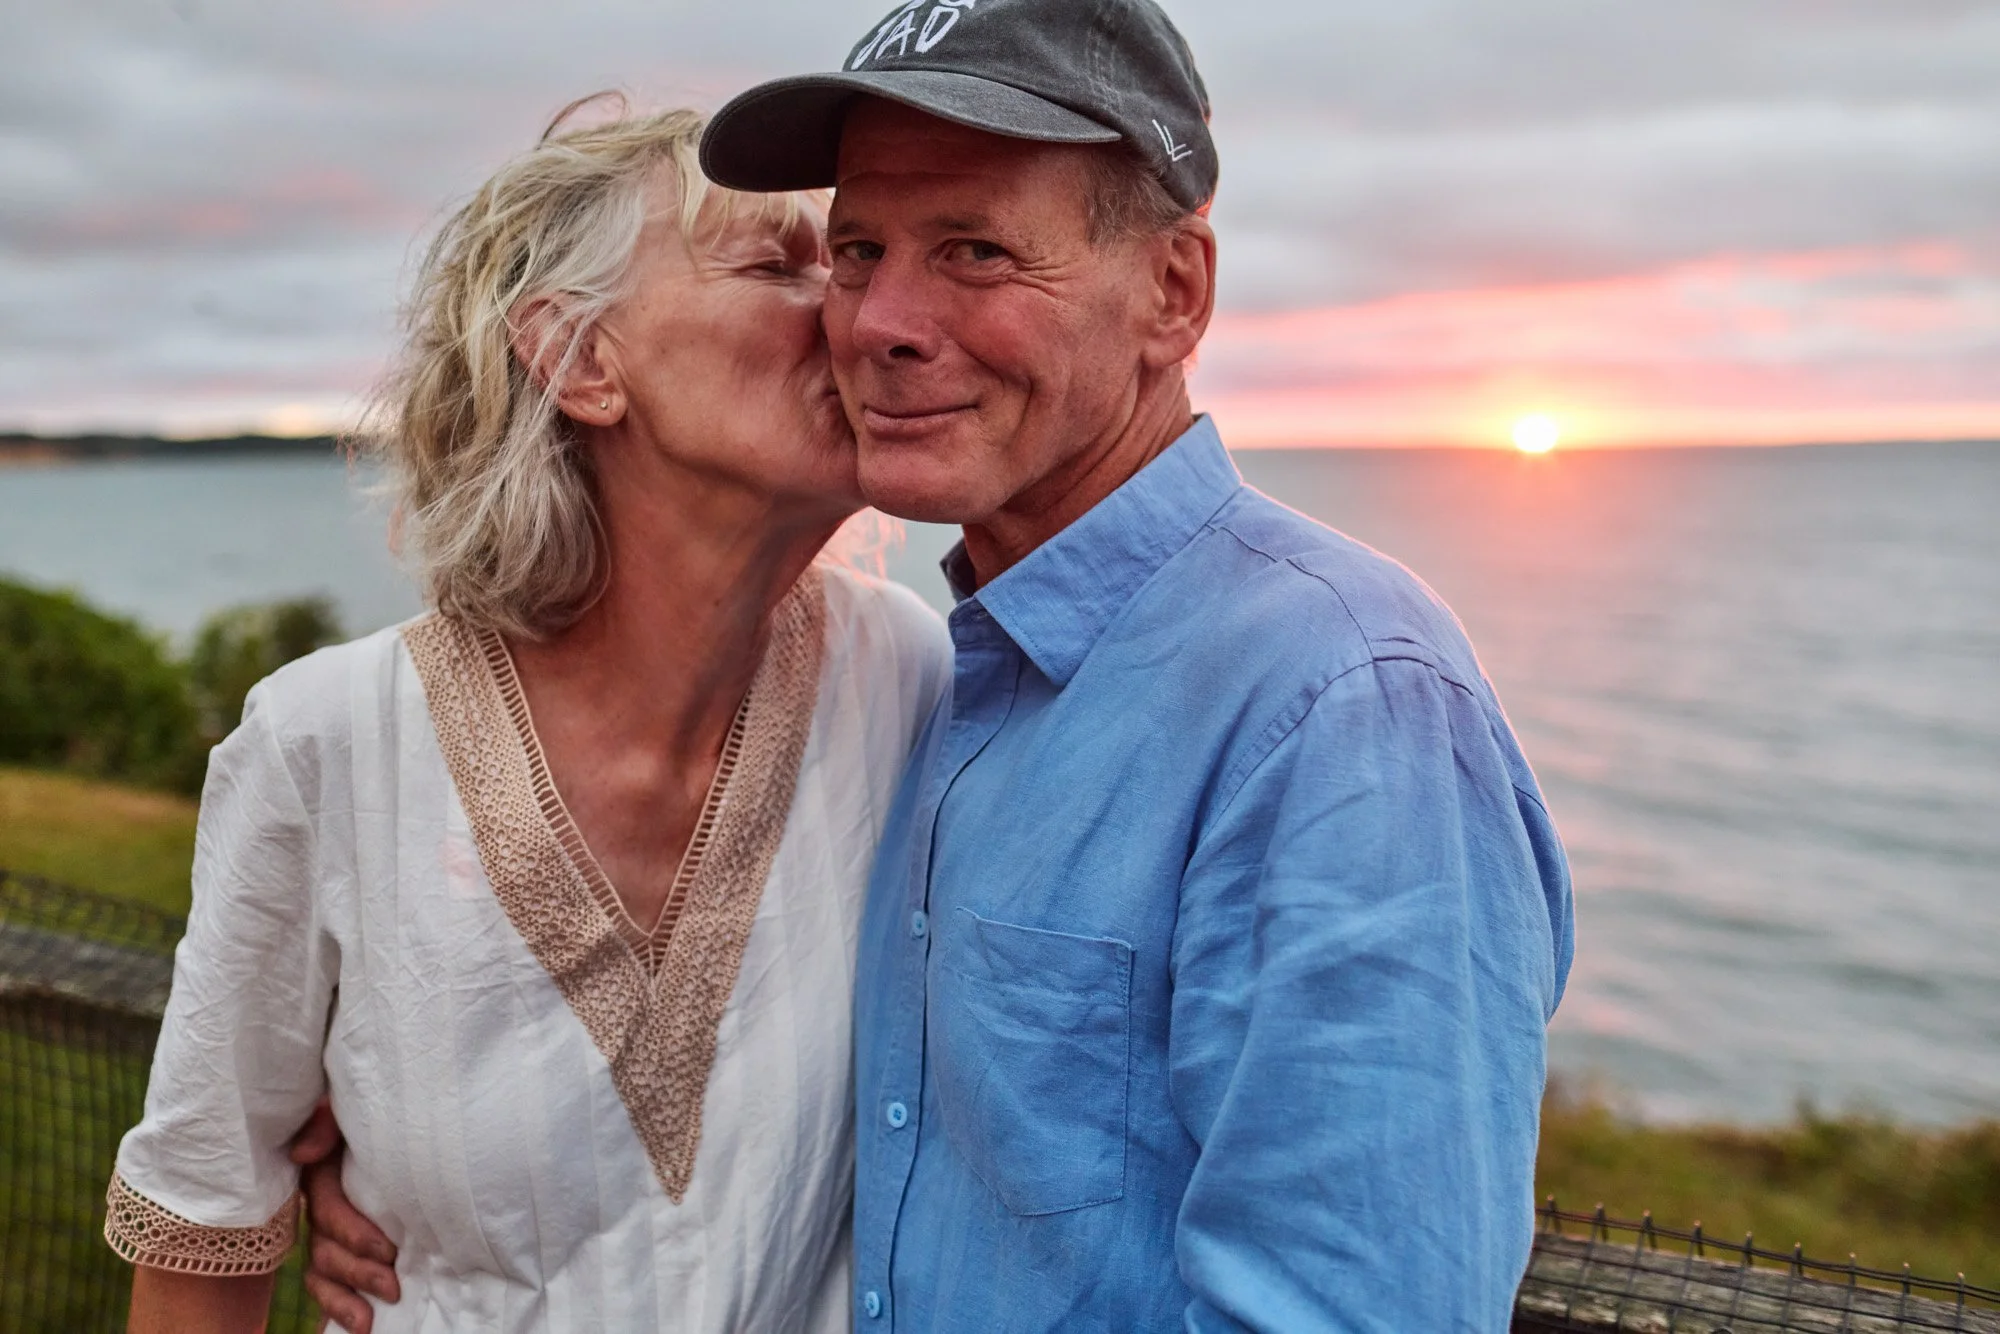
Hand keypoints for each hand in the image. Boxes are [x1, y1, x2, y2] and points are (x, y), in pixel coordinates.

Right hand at [287, 1100, 399, 1332]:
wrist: (394, 1116)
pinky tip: (357, 1325)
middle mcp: (319, 1206)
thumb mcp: (346, 1109)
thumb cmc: (371, 1113)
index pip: (329, 1211)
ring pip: (323, 1271)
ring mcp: (327, 1230)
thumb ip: (324, 1123)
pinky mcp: (341, 1245)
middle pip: (325, 1250)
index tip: (389, 1250)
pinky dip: (338, 1305)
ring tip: (368, 1323)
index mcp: (321, 1174)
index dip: (355, 1234)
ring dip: (344, 1299)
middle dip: (358, 1273)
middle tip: (393, 1287)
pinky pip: (327, 1282)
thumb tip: (305, 1153)